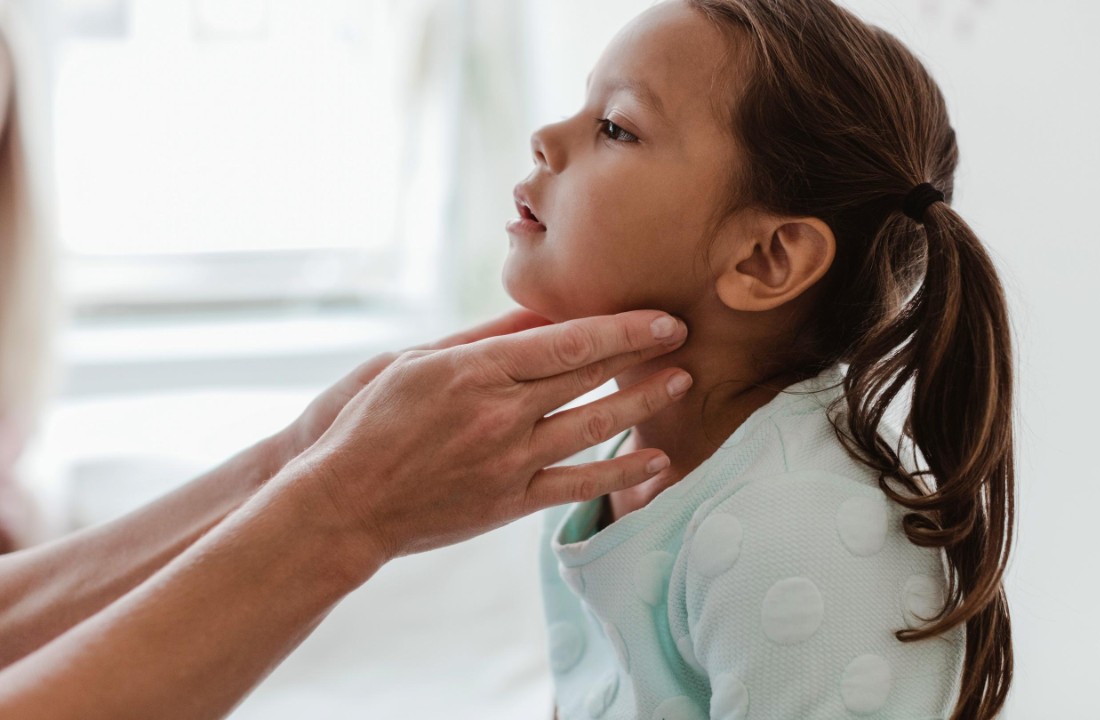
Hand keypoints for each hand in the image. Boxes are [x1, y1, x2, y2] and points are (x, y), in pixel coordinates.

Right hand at [275, 309, 691, 563]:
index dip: (621, 328)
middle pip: (589, 376)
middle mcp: (501, 414)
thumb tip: (535, 312)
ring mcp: (509, 461)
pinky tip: (656, 461)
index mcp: (476, 371)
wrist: (344, 503)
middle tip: (683, 335)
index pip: (567, 342)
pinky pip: (579, 485)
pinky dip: (621, 474)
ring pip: (594, 426)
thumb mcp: (414, 362)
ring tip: (680, 382)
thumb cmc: (369, 423)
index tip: (659, 316)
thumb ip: (482, 338)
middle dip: (642, 353)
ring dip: (643, 403)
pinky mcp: (510, 502)